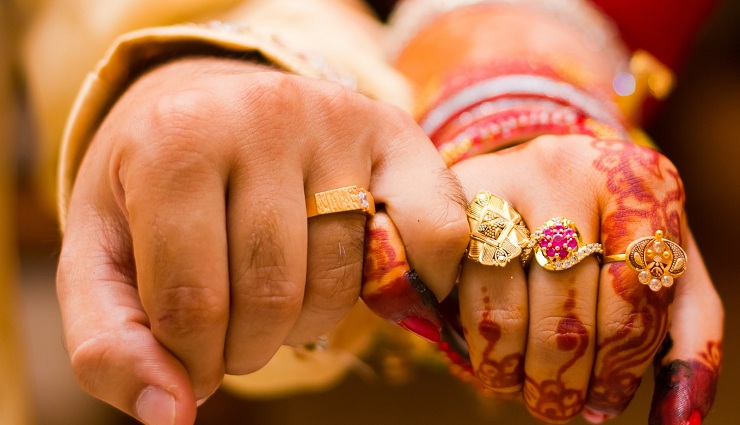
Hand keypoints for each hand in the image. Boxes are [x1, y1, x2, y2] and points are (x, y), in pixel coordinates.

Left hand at [56, 56, 468, 424]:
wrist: (205, 102)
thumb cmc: (150, 187)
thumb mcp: (100, 256)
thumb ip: (109, 343)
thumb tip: (169, 418)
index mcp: (174, 142)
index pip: (191, 302)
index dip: (190, 360)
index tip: (189, 357)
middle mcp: (263, 114)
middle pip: (272, 294)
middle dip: (248, 346)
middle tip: (233, 332)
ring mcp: (338, 120)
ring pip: (343, 278)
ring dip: (310, 322)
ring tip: (280, 301)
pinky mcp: (394, 132)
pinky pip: (435, 231)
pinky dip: (419, 280)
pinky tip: (372, 287)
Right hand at [450, 135, 721, 423]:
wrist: (547, 175)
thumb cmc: (615, 236)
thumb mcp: (661, 274)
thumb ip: (681, 342)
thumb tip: (678, 423)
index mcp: (642, 184)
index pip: (632, 294)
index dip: (616, 365)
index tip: (602, 401)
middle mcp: (571, 169)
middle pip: (563, 299)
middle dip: (559, 374)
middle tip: (556, 406)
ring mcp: (505, 176)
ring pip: (500, 295)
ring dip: (505, 359)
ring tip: (514, 385)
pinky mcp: (452, 193)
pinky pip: (450, 281)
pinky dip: (460, 326)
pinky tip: (479, 346)